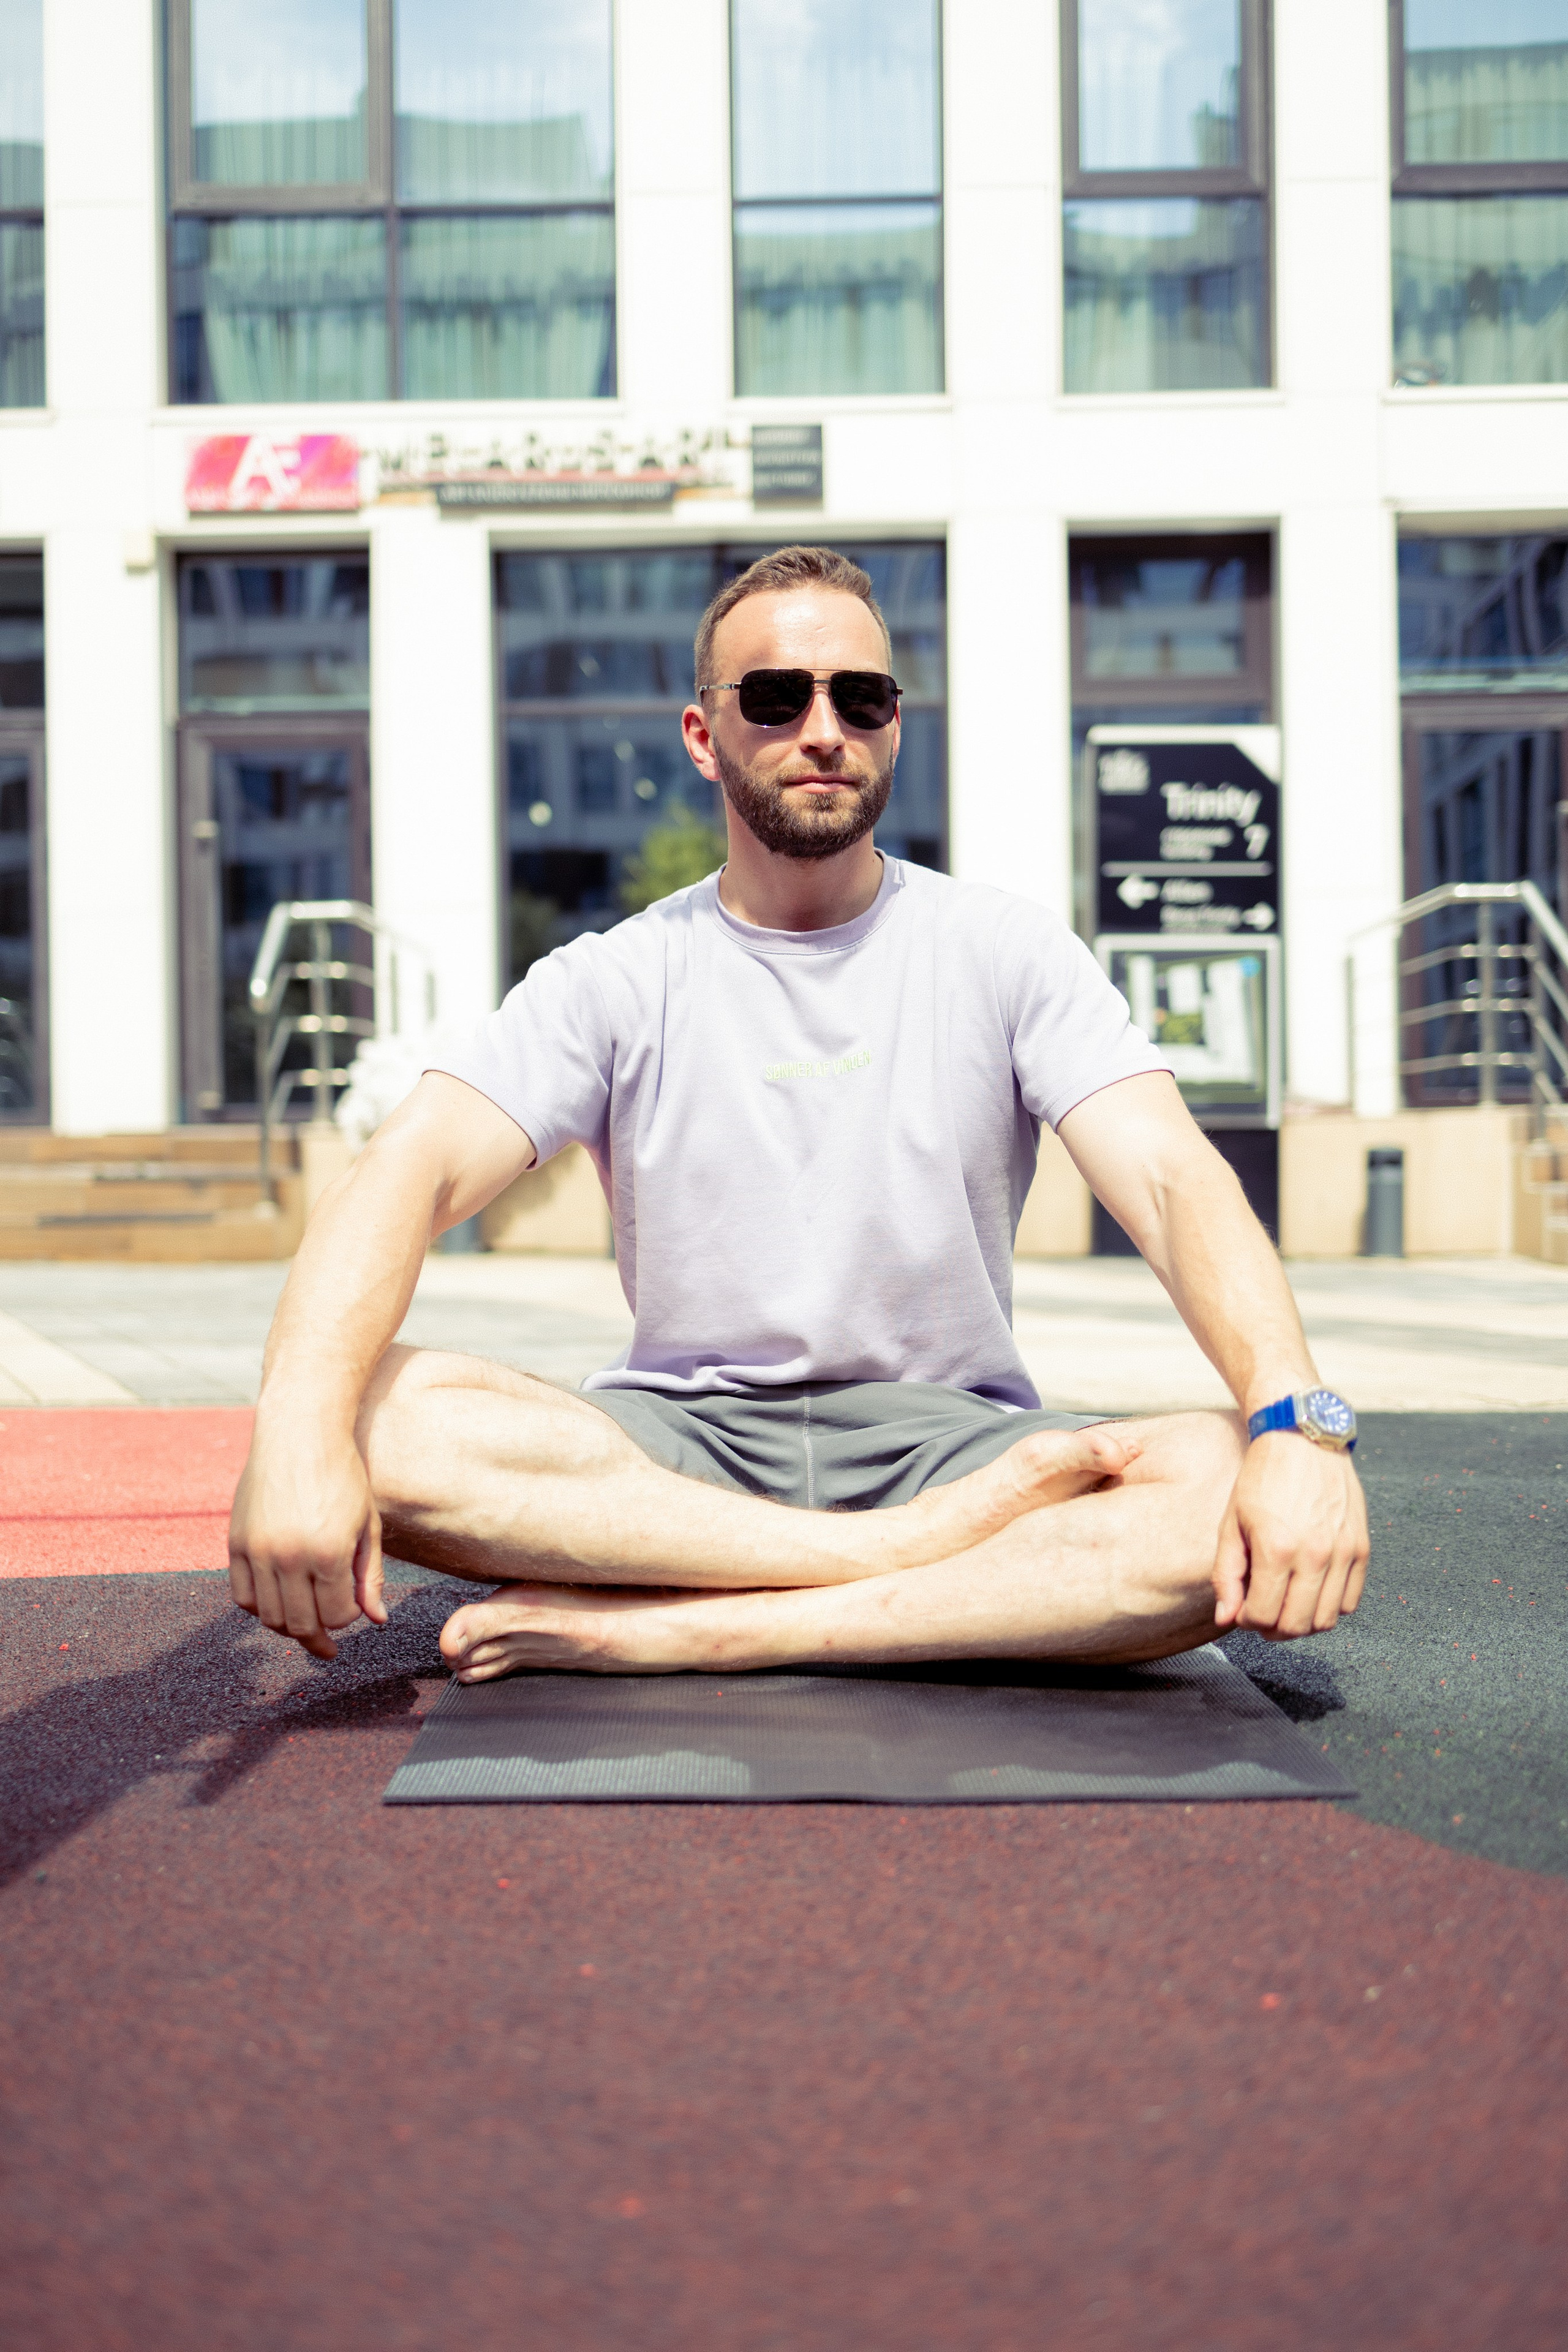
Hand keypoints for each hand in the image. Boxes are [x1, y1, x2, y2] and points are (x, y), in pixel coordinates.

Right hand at [228, 1412, 386, 1660]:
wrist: (300, 1433)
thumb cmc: (342, 1476)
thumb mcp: (368, 1524)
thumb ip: (370, 1575)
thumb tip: (376, 1620)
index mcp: (329, 1552)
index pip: (337, 1616)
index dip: (347, 1618)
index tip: (351, 1607)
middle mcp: (289, 1556)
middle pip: (299, 1624)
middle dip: (318, 1636)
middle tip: (327, 1640)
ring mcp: (258, 1550)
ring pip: (269, 1616)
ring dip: (288, 1625)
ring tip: (304, 1619)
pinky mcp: (236, 1542)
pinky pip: (243, 1595)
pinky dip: (260, 1607)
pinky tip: (278, 1601)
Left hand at [1212, 1433, 1368, 1639]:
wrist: (1303, 1439)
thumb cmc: (1261, 1479)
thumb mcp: (1231, 1523)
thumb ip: (1226, 1575)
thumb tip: (1226, 1618)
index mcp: (1276, 1549)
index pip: (1262, 1616)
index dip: (1247, 1620)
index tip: (1242, 1606)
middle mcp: (1314, 1555)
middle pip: (1297, 1626)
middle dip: (1274, 1629)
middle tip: (1263, 1612)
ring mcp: (1343, 1552)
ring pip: (1326, 1620)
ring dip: (1303, 1622)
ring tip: (1287, 1602)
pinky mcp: (1361, 1547)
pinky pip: (1350, 1601)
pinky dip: (1330, 1606)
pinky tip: (1311, 1589)